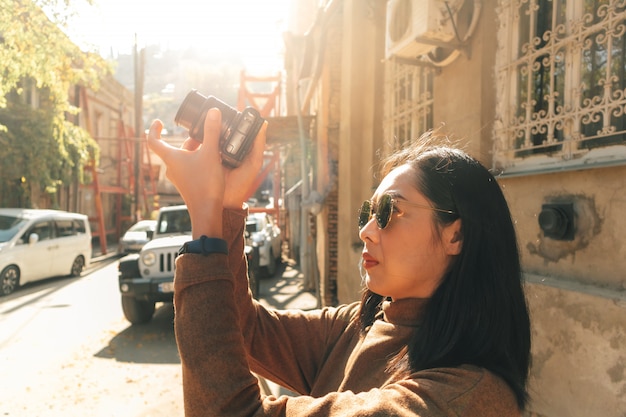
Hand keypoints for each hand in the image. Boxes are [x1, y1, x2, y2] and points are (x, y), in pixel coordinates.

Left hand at [147, 108, 266, 236]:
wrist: (207, 212)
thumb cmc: (205, 184)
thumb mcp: (211, 154)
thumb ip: (212, 131)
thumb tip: (213, 112)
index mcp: (171, 158)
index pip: (153, 141)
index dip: (154, 129)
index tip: (159, 122)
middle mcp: (172, 168)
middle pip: (175, 148)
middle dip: (190, 140)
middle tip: (203, 134)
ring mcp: (179, 178)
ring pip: (184, 158)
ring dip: (196, 151)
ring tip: (212, 147)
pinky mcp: (187, 185)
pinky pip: (189, 168)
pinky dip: (198, 162)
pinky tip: (213, 162)